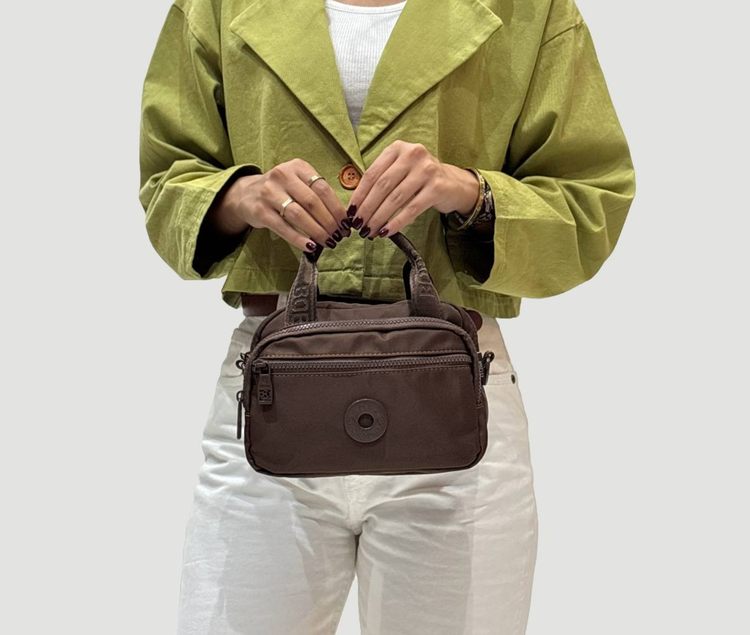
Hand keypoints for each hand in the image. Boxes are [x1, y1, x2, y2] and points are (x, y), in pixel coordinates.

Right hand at [212, 158, 351, 252]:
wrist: (246, 194)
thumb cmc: (280, 190)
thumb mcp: (298, 182)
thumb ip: (317, 193)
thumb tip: (342, 218)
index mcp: (297, 167)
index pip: (323, 189)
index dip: (337, 209)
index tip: (346, 224)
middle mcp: (282, 176)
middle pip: (312, 202)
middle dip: (329, 222)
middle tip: (339, 236)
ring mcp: (269, 193)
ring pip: (299, 215)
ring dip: (317, 231)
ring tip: (329, 242)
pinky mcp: (260, 211)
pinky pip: (283, 227)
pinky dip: (299, 239)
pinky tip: (310, 247)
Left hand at [345, 140, 479, 238]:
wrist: (454, 184)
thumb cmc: (419, 179)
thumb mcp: (400, 170)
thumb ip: (381, 179)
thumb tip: (356, 205)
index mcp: (398, 148)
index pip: (373, 173)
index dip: (359, 194)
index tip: (351, 212)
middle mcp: (413, 155)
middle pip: (382, 186)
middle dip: (367, 209)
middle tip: (358, 225)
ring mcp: (427, 170)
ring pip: (395, 199)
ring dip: (379, 218)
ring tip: (369, 231)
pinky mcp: (437, 188)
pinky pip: (411, 209)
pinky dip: (396, 223)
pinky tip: (386, 232)